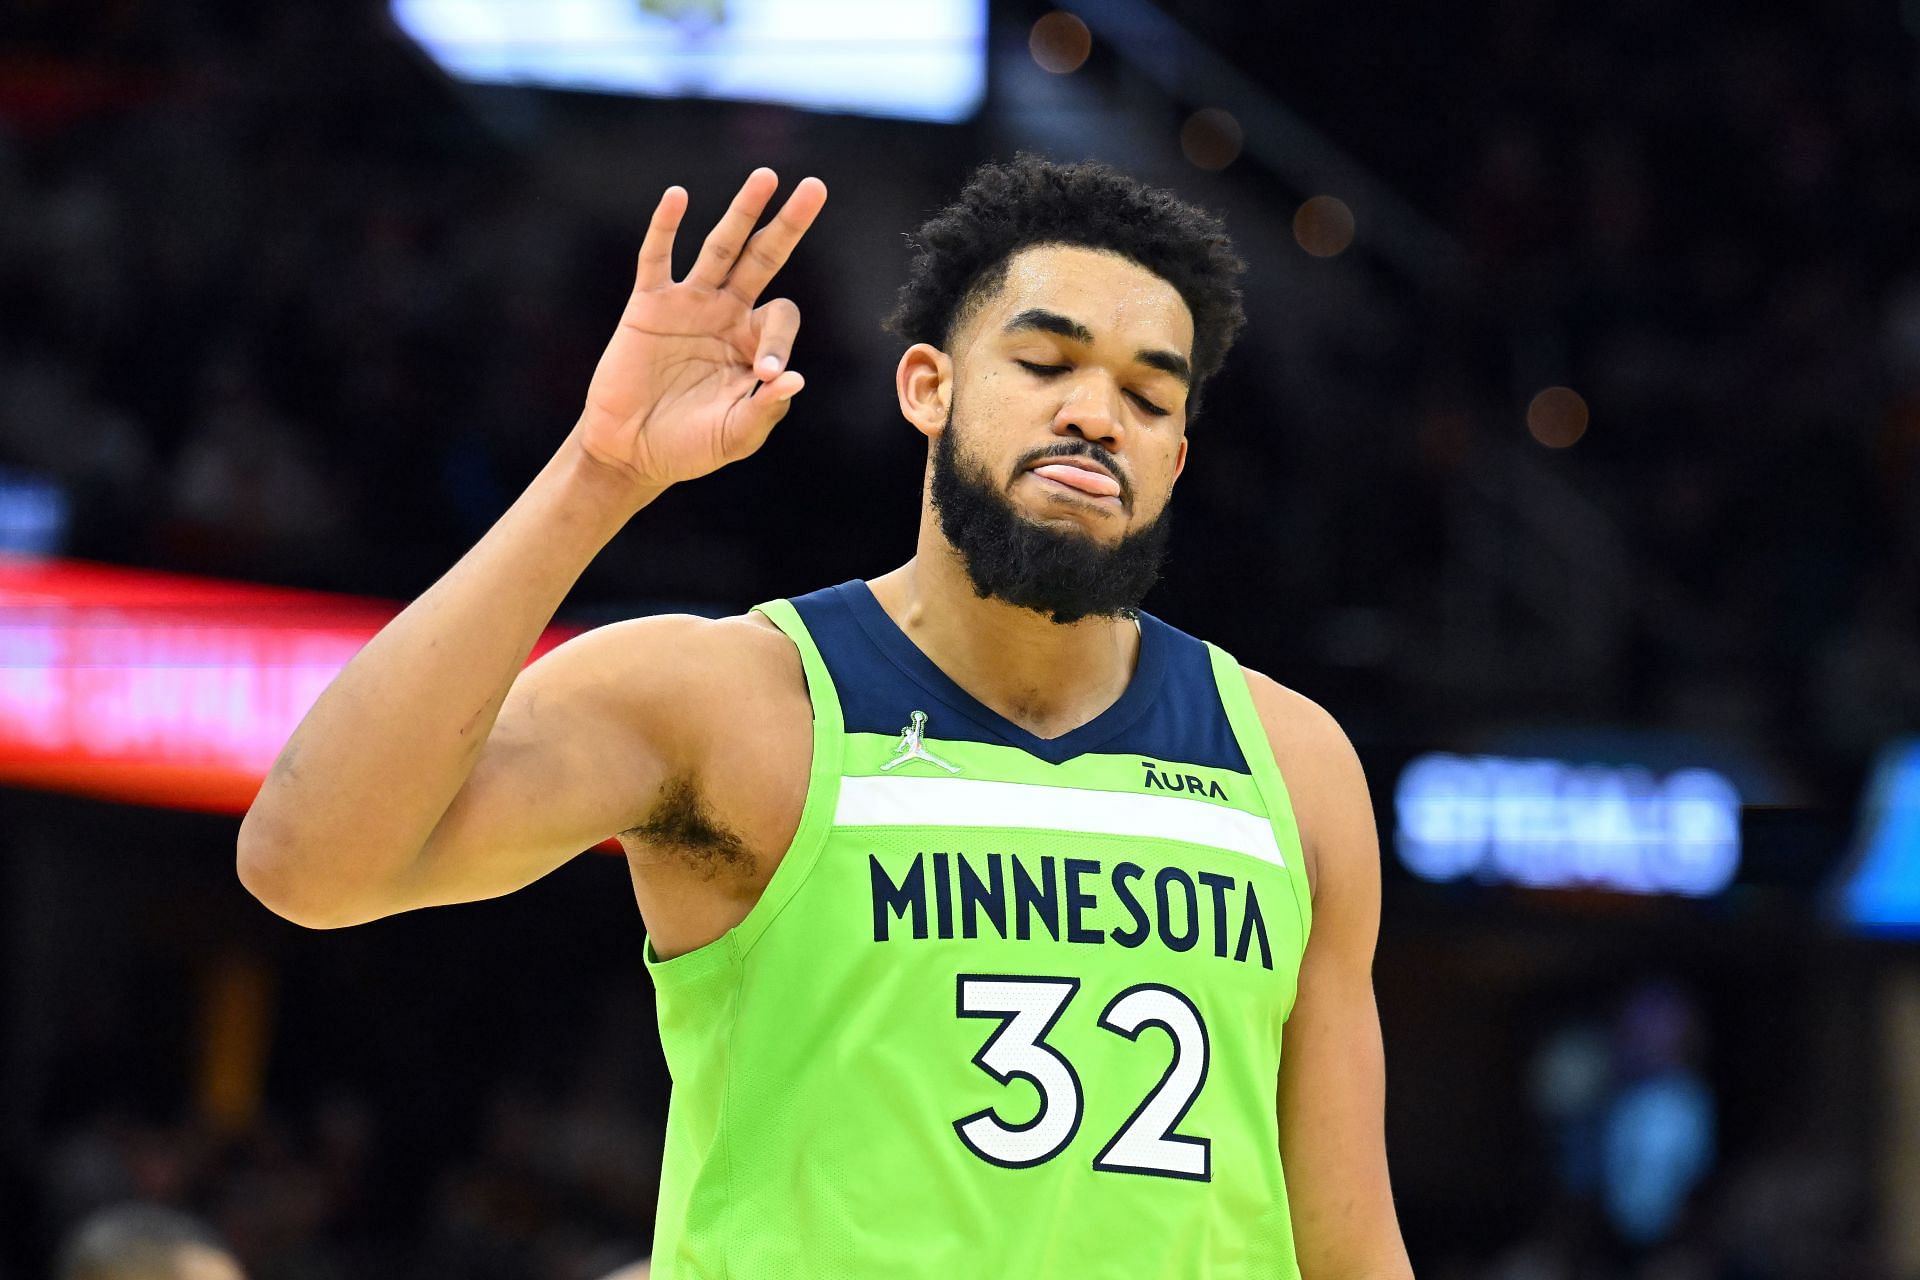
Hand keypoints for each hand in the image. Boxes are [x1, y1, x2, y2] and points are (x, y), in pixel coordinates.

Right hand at [574, 168, 826, 492]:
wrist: (633, 452)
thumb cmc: (690, 446)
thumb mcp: (736, 435)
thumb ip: (766, 410)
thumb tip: (793, 378)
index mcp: (754, 342)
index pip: (780, 317)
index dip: (779, 340)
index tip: (764, 374)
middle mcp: (726, 314)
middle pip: (763, 258)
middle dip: (788, 224)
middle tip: (815, 187)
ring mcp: (688, 304)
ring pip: (720, 247)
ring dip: (742, 212)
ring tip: (765, 177)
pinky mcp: (648, 305)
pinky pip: (657, 258)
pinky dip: (666, 228)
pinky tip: (677, 197)